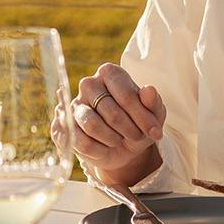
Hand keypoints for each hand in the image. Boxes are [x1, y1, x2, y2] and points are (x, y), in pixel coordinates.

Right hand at [68, 62, 166, 184]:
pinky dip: (100, 150)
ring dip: (113, 139)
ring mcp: (76, 104)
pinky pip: (83, 142)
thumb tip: (149, 90)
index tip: (155, 132)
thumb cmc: (139, 123)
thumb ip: (153, 101)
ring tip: (121, 140)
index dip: (143, 118)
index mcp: (110, 73)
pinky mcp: (68, 126)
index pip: (126, 96)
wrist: (124, 146)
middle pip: (111, 112)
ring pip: (92, 125)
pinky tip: (107, 147)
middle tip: (137, 136)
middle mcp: (89, 84)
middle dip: (130, 130)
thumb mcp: (154, 113)